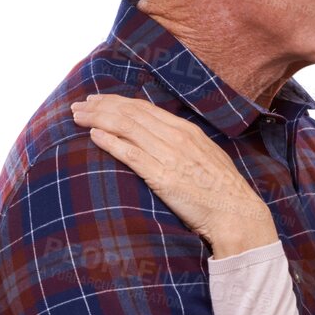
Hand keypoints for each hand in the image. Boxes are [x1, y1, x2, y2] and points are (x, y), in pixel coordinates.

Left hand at [70, 94, 277, 253]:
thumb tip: (164, 142)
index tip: (99, 100)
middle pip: (131, 113)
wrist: (237, 214)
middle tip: (79, 104)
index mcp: (187, 132)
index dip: (118, 102)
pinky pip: (131, 153)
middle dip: (102, 106)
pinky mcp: (163, 177)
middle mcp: (177, 138)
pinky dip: (110, 141)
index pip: (145, 109)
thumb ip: (184, 147)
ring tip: (78, 116)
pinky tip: (94, 135)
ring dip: (98, 119)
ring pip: (127, 127)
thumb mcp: (206, 159)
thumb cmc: (222, 193)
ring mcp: (169, 156)